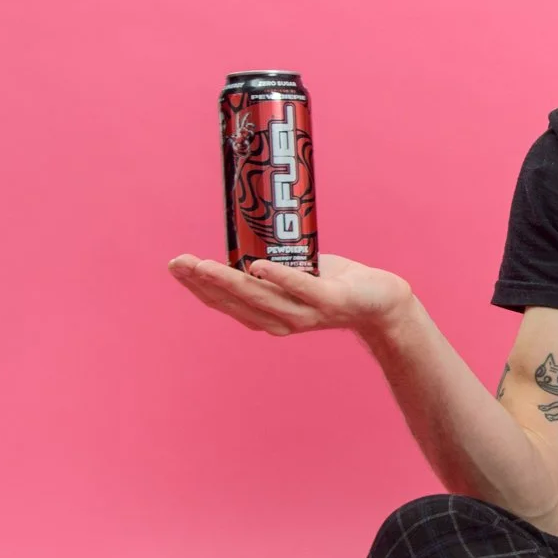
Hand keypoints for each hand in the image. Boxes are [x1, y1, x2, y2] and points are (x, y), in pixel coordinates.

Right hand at [166, 251, 413, 337]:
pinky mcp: (331, 301)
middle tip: (179, 263)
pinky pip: (301, 289)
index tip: (176, 266)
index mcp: (268, 316)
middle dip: (203, 282)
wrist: (381, 301)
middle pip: (235, 302)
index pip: (224, 303)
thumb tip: (240, 236)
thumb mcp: (292, 274)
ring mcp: (307, 313)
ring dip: (229, 281)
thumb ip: (267, 265)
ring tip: (204, 265)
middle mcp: (282, 321)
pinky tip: (257, 266)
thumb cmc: (334, 284)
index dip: (197, 287)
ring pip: (260, 297)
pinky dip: (279, 278)